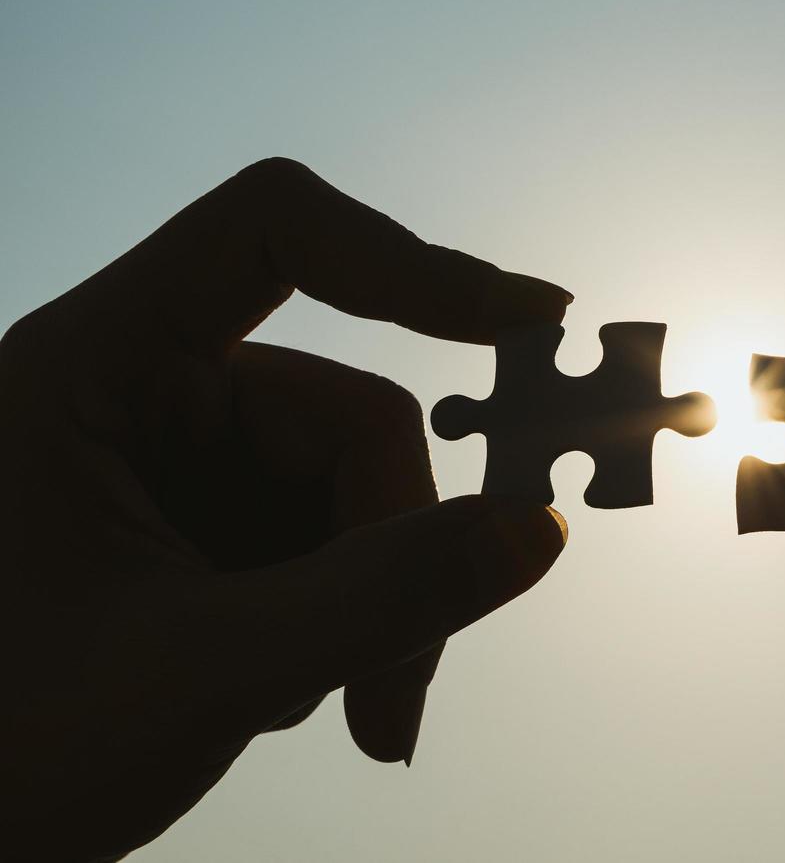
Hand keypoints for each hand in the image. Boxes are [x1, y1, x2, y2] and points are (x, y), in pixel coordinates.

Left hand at [1, 158, 571, 860]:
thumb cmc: (3, 750)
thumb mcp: (196, 669)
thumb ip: (376, 597)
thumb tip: (532, 531)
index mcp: (91, 367)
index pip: (271, 234)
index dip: (405, 262)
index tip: (526, 321)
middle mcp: (142, 394)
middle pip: (348, 415)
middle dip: (392, 551)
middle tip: (394, 685)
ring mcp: (183, 463)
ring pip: (359, 488)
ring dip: (374, 605)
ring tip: (335, 710)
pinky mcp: (215, 525)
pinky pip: (340, 538)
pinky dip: (351, 621)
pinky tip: (296, 694)